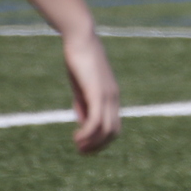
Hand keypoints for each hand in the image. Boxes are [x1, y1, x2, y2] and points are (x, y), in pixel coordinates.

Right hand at [62, 31, 119, 153]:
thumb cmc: (79, 61)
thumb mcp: (81, 87)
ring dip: (92, 143)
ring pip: (106, 130)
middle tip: (80, 150)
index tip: (83, 146)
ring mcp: (107, 95)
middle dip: (98, 147)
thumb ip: (84, 104)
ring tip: (77, 144)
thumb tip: (84, 123)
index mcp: (111, 96)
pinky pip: (96, 121)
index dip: (101, 141)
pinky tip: (76, 136)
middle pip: (114, 133)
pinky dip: (87, 134)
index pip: (114, 126)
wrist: (81, 39)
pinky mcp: (97, 92)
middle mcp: (113, 97)